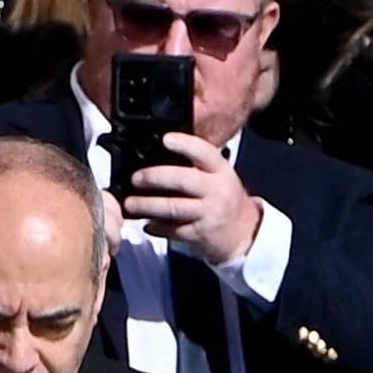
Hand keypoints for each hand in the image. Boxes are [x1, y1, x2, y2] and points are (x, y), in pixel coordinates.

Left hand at [122, 126, 264, 267]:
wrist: (242, 232)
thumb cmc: (222, 198)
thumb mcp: (217, 176)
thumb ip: (195, 167)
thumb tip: (157, 157)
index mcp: (221, 170)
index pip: (204, 152)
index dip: (185, 144)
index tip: (165, 139)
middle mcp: (217, 189)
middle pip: (182, 180)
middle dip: (154, 177)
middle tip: (135, 178)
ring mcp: (209, 213)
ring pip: (173, 207)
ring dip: (147, 205)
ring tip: (130, 204)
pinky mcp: (200, 234)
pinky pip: (172, 230)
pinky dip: (156, 227)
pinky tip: (146, 224)